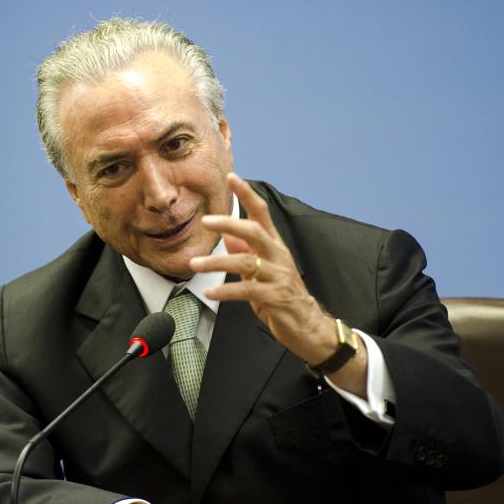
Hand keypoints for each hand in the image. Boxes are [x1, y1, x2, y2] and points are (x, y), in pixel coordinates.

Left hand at [189, 173, 367, 394]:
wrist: (308, 326)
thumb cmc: (283, 295)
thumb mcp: (262, 271)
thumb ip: (247, 253)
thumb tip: (229, 237)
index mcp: (274, 246)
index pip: (262, 213)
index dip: (247, 194)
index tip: (232, 177)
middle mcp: (278, 256)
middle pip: (254, 232)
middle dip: (229, 224)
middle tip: (206, 220)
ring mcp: (278, 276)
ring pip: (246, 263)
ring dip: (217, 262)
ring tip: (194, 264)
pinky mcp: (275, 297)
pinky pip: (247, 291)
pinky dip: (226, 291)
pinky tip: (210, 292)